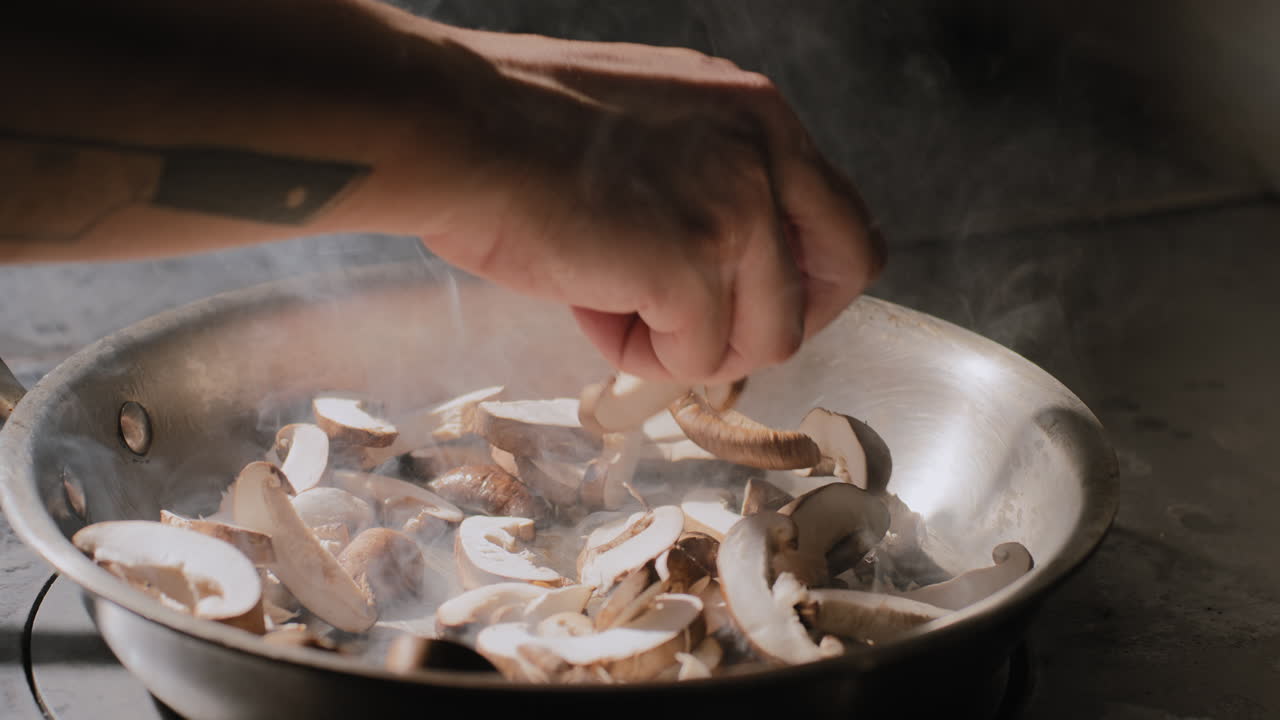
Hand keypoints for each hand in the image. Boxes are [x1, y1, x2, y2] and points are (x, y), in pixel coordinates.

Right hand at [425, 30, 884, 384]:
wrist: (453, 129)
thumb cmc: (521, 130)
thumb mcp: (659, 129)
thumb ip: (717, 177)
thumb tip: (736, 263)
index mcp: (761, 114)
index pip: (846, 225)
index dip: (803, 284)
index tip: (744, 304)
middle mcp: (767, 153)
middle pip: (837, 285)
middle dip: (768, 325)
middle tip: (693, 329)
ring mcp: (735, 209)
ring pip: (762, 339)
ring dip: (686, 342)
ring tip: (610, 301)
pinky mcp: (691, 267)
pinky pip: (695, 360)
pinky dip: (638, 355)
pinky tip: (586, 305)